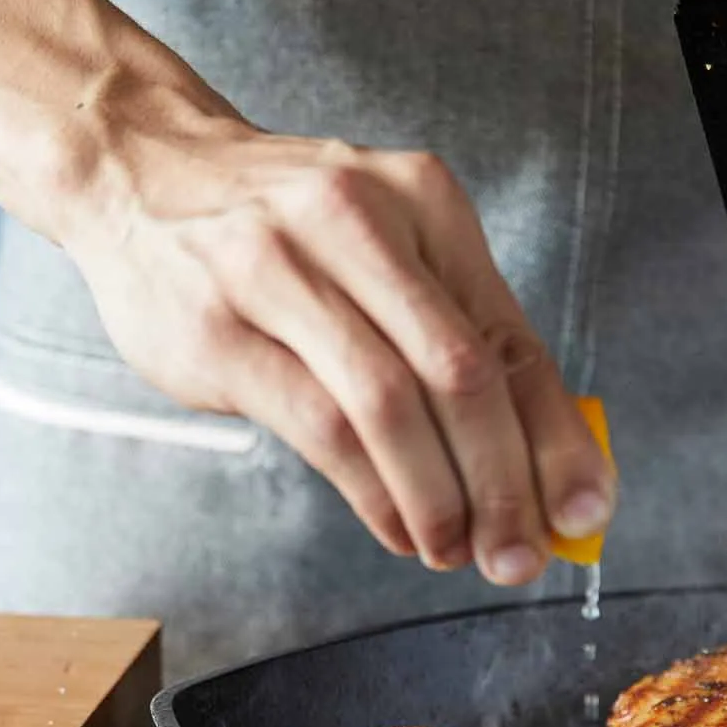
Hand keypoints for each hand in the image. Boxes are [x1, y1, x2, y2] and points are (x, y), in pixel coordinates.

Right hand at [63, 120, 614, 583]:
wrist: (141, 172)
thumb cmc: (286, 230)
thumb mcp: (390, 247)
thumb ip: (462, 335)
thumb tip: (539, 465)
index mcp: (423, 201)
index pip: (511, 338)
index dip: (555, 439)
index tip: (585, 512)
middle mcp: (356, 220)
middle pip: (460, 375)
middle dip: (504, 484)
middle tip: (520, 555)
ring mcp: (277, 269)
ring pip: (388, 407)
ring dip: (436, 499)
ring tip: (455, 551)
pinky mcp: (218, 329)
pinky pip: (320, 428)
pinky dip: (372, 493)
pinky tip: (397, 528)